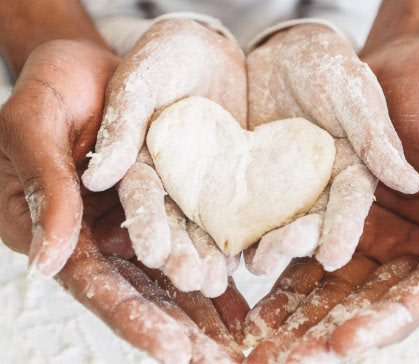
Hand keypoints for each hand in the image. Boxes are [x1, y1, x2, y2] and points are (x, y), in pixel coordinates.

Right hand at [0, 39, 248, 362]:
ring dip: (202, 307)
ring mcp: (134, 220)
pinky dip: (213, 261)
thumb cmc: (50, 90)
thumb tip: (47, 263)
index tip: (172, 350)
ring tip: (239, 338)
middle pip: (140, 290)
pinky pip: (190, 235)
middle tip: (217, 362)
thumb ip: (45, 188)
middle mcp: (98, 235)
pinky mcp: (164, 201)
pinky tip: (241, 285)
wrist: (90, 69)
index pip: (97, 284)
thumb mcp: (34, 128)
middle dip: (178, 328)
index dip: (133, 318)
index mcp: (57, 229)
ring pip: (169, 271)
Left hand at [242, 9, 418, 363]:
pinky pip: (300, 252)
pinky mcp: (324, 213)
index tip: (346, 343)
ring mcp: (360, 232)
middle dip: (325, 335)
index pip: (417, 293)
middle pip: (364, 303)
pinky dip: (280, 276)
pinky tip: (255, 300)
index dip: (384, 320)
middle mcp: (399, 246)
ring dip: (296, 319)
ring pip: (326, 287)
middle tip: (287, 362)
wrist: (404, 63)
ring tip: (262, 349)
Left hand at [244, 24, 418, 274]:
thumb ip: (375, 137)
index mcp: (348, 172)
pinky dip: (233, 226)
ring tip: (251, 263)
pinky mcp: (249, 181)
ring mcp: (281, 188)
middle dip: (295, 243)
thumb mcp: (353, 95)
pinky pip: (241, 206)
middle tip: (277, 258)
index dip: (343, 232)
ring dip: (264, 245)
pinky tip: (221, 244)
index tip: (333, 257)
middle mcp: (317, 188)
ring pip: (275, 223)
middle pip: (309, 223)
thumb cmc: (325, 68)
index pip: (349, 206)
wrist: (281, 56)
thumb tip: (410, 183)